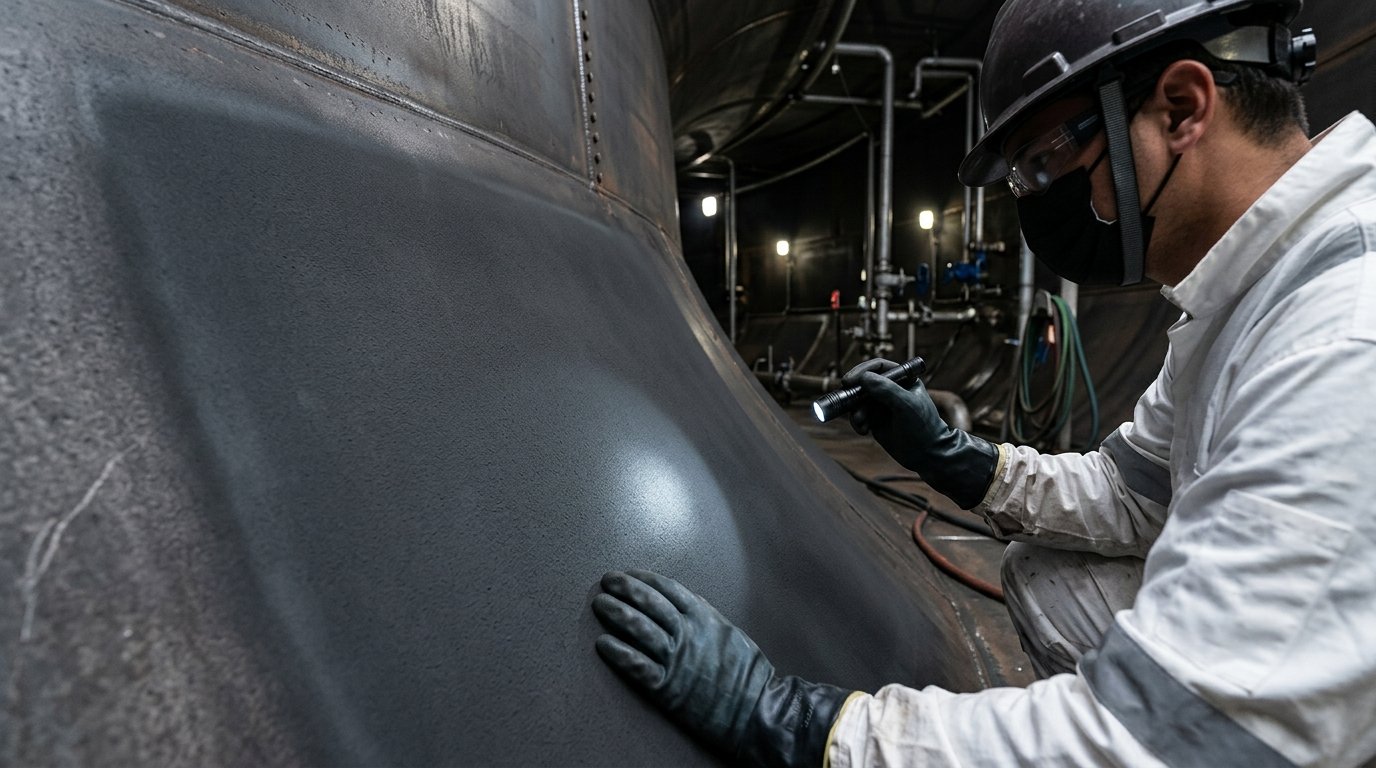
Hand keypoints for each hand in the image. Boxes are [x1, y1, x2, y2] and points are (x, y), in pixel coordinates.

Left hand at [592, 570, 852, 766]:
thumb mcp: (730, 634)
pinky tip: (602, 644)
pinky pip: (638, 666)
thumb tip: (692, 598)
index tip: (628, 573)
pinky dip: (619, 653)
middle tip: (607, 581)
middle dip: (625, 589)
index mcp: (704, 618)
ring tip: (600, 604)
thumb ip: (709, 615)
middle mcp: (688, 634)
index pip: (668, 590)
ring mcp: (677, 660)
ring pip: (640, 630)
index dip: (645, 579)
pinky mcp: (668, 688)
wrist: (756, 709)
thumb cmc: (747, 673)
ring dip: (617, 614)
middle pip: (650, 604)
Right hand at [842, 358, 998, 508]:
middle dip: (854, 393)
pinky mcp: (875, 421)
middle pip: (864, 383)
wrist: (927, 454)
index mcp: (903, 379)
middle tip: (846, 400)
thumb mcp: (906, 405)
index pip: (879, 367)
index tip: (850, 380)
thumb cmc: (923, 426)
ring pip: (858, 401)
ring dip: (855, 411)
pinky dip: (857, 422)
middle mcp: (890, 390)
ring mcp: (882, 405)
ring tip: (861, 422)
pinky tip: (864, 430)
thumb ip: (886, 389)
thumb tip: (864, 378)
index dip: (862, 370)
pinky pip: (859, 416)